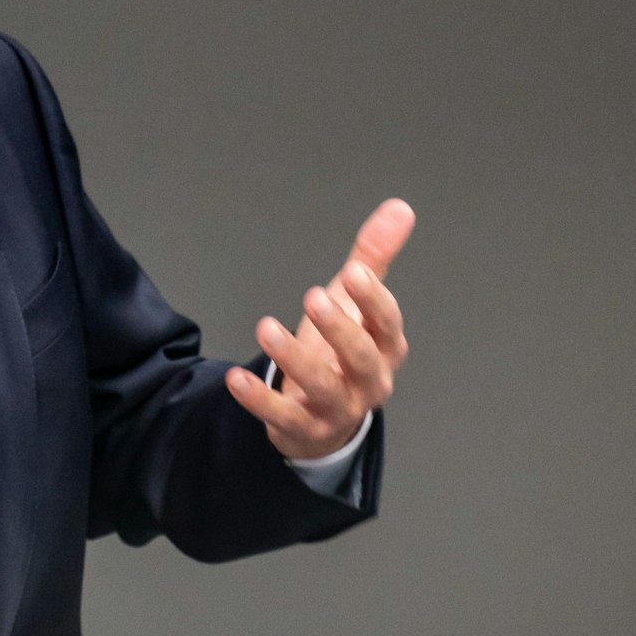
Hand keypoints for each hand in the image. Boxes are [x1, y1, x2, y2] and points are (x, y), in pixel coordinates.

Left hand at [225, 198, 414, 459]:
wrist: (326, 416)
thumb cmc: (342, 350)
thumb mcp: (355, 303)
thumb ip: (374, 257)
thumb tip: (400, 207)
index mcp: (385, 348)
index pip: (387, 325)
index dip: (374, 301)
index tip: (354, 273)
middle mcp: (369, 381)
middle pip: (361, 358)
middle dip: (340, 329)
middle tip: (313, 297)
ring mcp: (337, 409)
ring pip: (322, 388)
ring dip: (294, 359)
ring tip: (266, 327)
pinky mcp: (303, 429)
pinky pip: (282, 416)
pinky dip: (258, 400)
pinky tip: (235, 378)